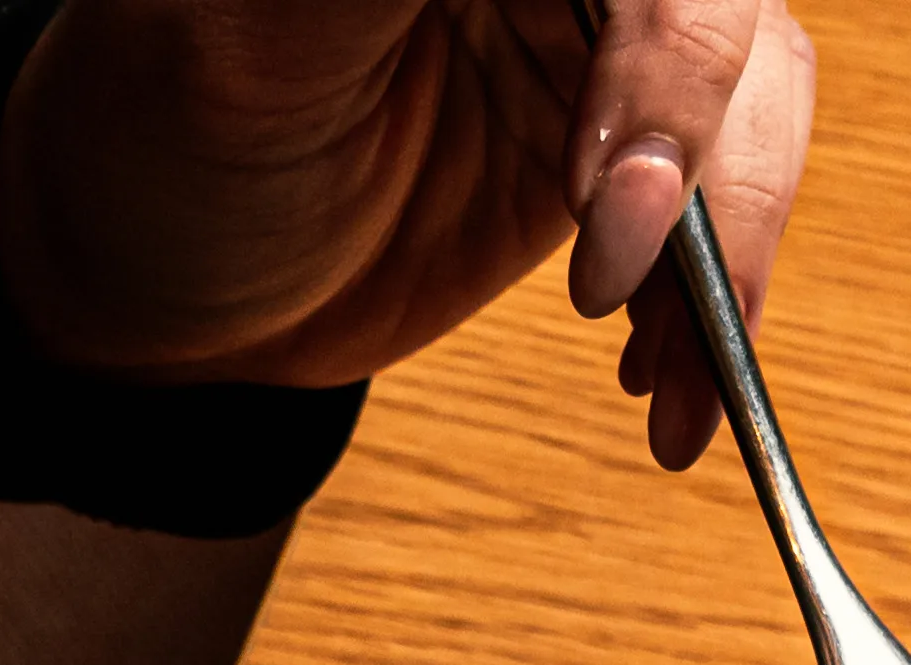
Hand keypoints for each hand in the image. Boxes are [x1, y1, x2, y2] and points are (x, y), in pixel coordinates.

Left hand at [0, 0, 817, 470]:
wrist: (155, 273)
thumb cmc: (156, 126)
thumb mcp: (255, 34)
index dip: (660, 46)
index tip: (605, 180)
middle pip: (721, 12)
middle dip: (711, 152)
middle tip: (625, 281)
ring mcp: (593, 43)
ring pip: (754, 101)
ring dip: (739, 247)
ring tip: (677, 375)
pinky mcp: (615, 155)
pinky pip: (726, 207)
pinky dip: (720, 305)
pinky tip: (670, 382)